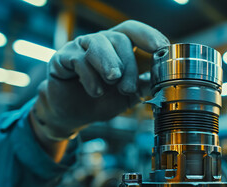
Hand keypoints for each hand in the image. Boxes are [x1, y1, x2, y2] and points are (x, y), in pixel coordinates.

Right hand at [31, 20, 168, 141]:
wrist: (73, 115)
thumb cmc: (101, 101)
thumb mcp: (128, 96)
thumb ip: (144, 86)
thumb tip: (163, 81)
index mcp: (119, 48)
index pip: (135, 32)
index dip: (149, 36)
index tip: (162, 48)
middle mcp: (101, 42)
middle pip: (120, 38)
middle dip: (129, 64)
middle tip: (128, 88)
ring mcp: (81, 47)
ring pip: (99, 43)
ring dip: (110, 63)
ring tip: (113, 80)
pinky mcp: (63, 57)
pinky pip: (79, 60)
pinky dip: (91, 78)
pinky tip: (96, 91)